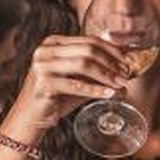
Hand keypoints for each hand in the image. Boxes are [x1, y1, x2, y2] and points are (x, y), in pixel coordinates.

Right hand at [10, 34, 130, 130]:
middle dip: (111, 61)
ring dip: (105, 75)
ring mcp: (42, 65)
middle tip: (127, 74)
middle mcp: (45, 50)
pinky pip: (76, 85)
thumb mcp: (78, 81)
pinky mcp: (43, 83)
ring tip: (120, 84)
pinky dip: (95, 90)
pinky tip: (109, 95)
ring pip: (83, 64)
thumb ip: (97, 73)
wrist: (30, 119)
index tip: (129, 61)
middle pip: (88, 49)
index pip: (89, 40)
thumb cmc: (56, 99)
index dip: (112, 49)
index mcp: (53, 42)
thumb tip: (127, 70)